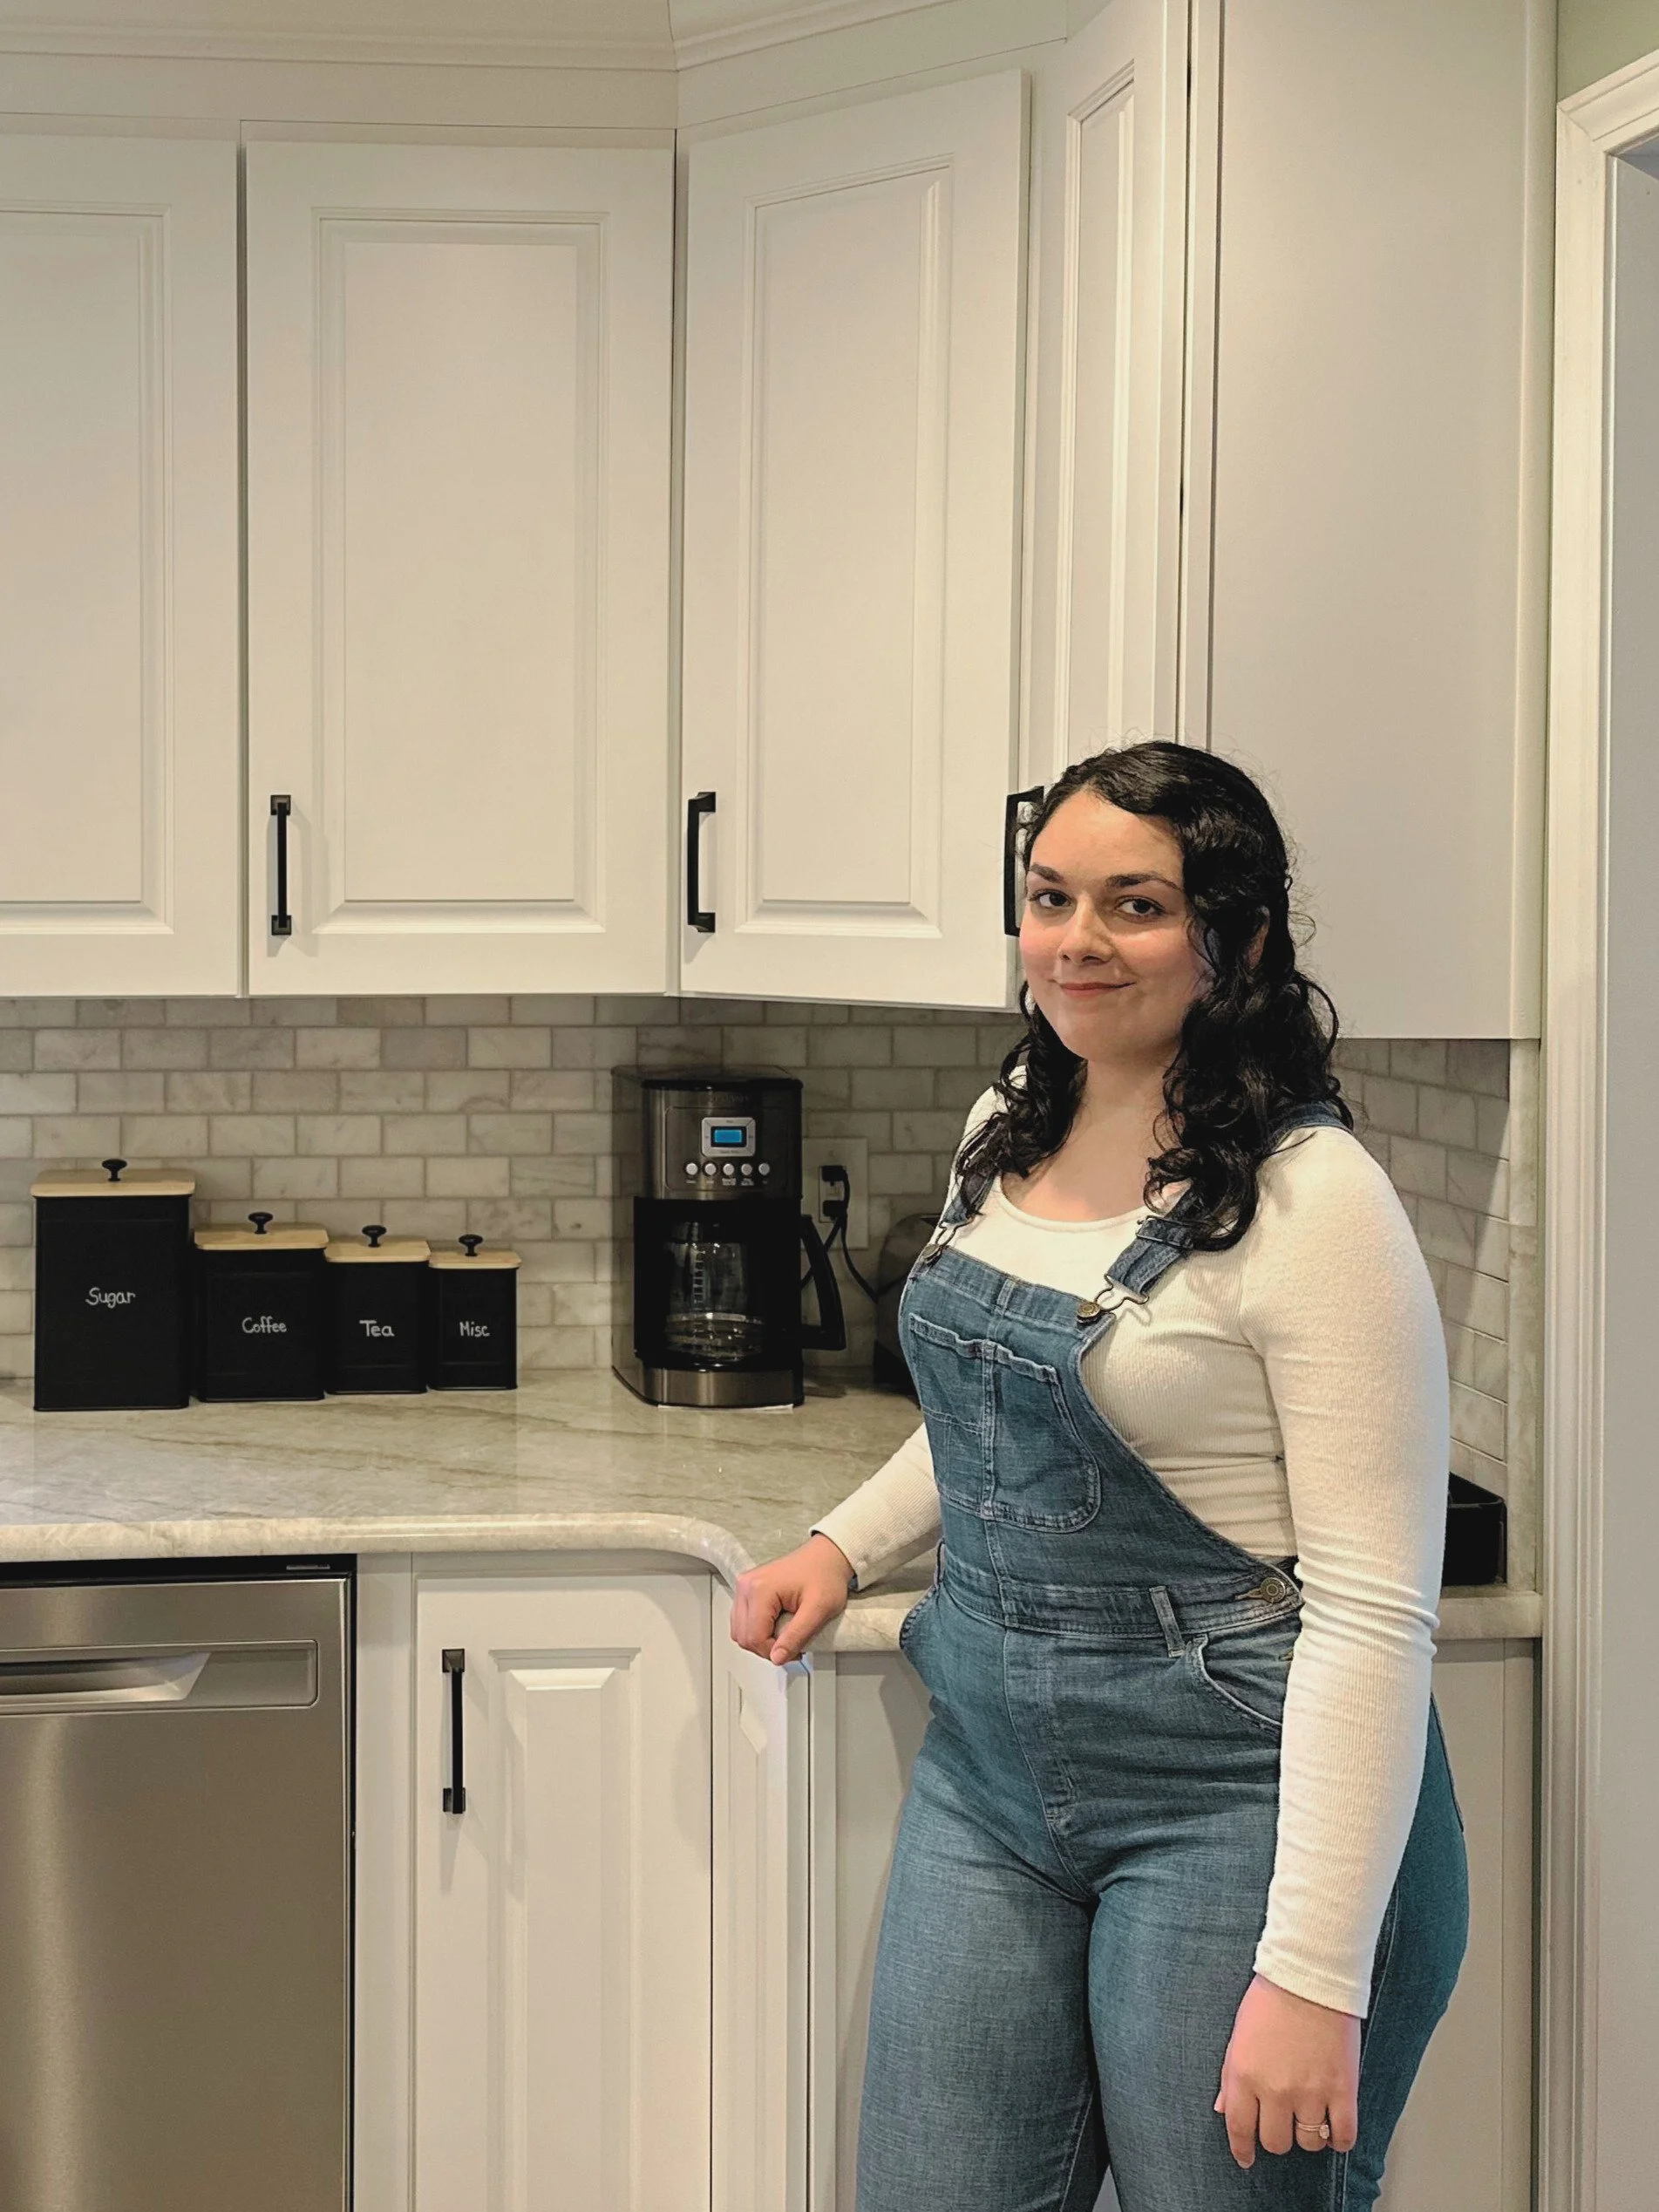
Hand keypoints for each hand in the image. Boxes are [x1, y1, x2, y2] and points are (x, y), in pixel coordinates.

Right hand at [729, 1534, 855, 1664]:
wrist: (826, 1556)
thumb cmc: (825, 1576)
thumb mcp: (819, 1610)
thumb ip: (797, 1635)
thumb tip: (776, 1658)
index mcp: (760, 1589)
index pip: (754, 1637)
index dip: (773, 1652)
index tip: (796, 1651)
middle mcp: (746, 1586)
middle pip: (743, 1636)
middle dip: (766, 1648)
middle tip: (792, 1646)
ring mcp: (744, 1587)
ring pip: (739, 1631)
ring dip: (760, 1641)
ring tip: (785, 1636)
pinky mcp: (747, 1590)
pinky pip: (743, 1621)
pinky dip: (757, 1631)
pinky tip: (776, 1627)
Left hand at [1213, 1974, 1359, 2168]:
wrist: (1310, 1975)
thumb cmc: (1271, 1999)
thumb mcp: (1238, 2036)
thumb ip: (1230, 2077)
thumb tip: (1222, 2110)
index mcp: (1244, 2075)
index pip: (1238, 2128)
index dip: (1242, 2149)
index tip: (1246, 2158)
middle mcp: (1275, 2089)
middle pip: (1275, 2142)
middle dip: (1276, 2136)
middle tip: (1282, 2122)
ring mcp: (1311, 2092)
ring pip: (1308, 2143)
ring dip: (1308, 2135)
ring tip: (1310, 2117)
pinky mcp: (1342, 2090)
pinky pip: (1343, 2136)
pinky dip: (1339, 2140)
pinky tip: (1334, 2130)